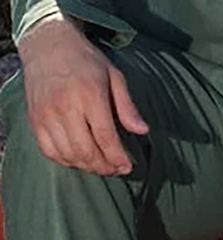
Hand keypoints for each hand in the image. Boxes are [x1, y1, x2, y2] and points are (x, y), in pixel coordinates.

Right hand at [20, 19, 148, 175]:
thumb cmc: (85, 62)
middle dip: (105, 167)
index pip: (105, 137)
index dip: (118, 158)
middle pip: (86, 151)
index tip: (127, 166)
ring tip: (100, 165)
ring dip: (87, 167)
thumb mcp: (114, 76)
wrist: (47, 44)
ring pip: (68, 155)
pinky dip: (66, 161)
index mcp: (89, 94)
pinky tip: (79, 159)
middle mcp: (65, 106)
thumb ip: (127, 106)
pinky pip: (49, 151)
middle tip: (115, 168)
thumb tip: (143, 131)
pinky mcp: (34, 118)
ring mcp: (46, 114)